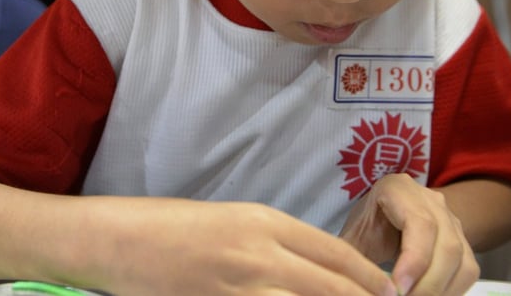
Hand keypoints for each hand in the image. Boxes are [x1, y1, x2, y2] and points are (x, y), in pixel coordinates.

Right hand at [93, 199, 396, 295]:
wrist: (118, 241)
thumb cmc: (171, 227)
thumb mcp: (231, 222)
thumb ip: (275, 242)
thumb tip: (315, 269)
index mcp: (264, 221)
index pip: (338, 256)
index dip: (372, 280)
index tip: (392, 293)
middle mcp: (261, 254)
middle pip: (335, 286)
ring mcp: (242, 287)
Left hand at [338, 174, 478, 294]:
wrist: (387, 215)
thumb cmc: (367, 224)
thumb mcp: (353, 235)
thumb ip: (351, 257)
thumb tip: (347, 282)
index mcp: (399, 189)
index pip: (420, 224)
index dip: (414, 260)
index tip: (398, 289)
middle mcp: (432, 201)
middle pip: (446, 245)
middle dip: (428, 284)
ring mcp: (452, 220)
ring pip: (462, 260)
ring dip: (441, 291)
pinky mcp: (464, 242)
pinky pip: (468, 271)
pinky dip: (451, 292)